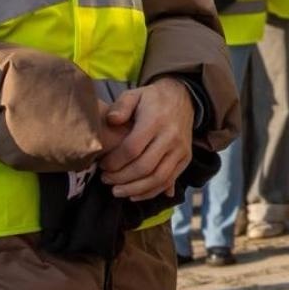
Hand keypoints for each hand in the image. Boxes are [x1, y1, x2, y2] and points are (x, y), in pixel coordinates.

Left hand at [98, 78, 194, 200]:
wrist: (183, 98)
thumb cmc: (152, 99)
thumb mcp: (134, 94)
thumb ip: (121, 106)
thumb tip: (111, 121)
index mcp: (156, 120)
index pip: (133, 148)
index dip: (115, 161)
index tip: (102, 165)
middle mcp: (171, 137)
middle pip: (144, 167)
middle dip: (122, 178)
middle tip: (105, 180)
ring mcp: (181, 150)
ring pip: (158, 178)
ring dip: (135, 189)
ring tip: (117, 192)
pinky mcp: (186, 159)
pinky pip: (169, 181)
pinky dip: (151, 192)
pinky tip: (134, 195)